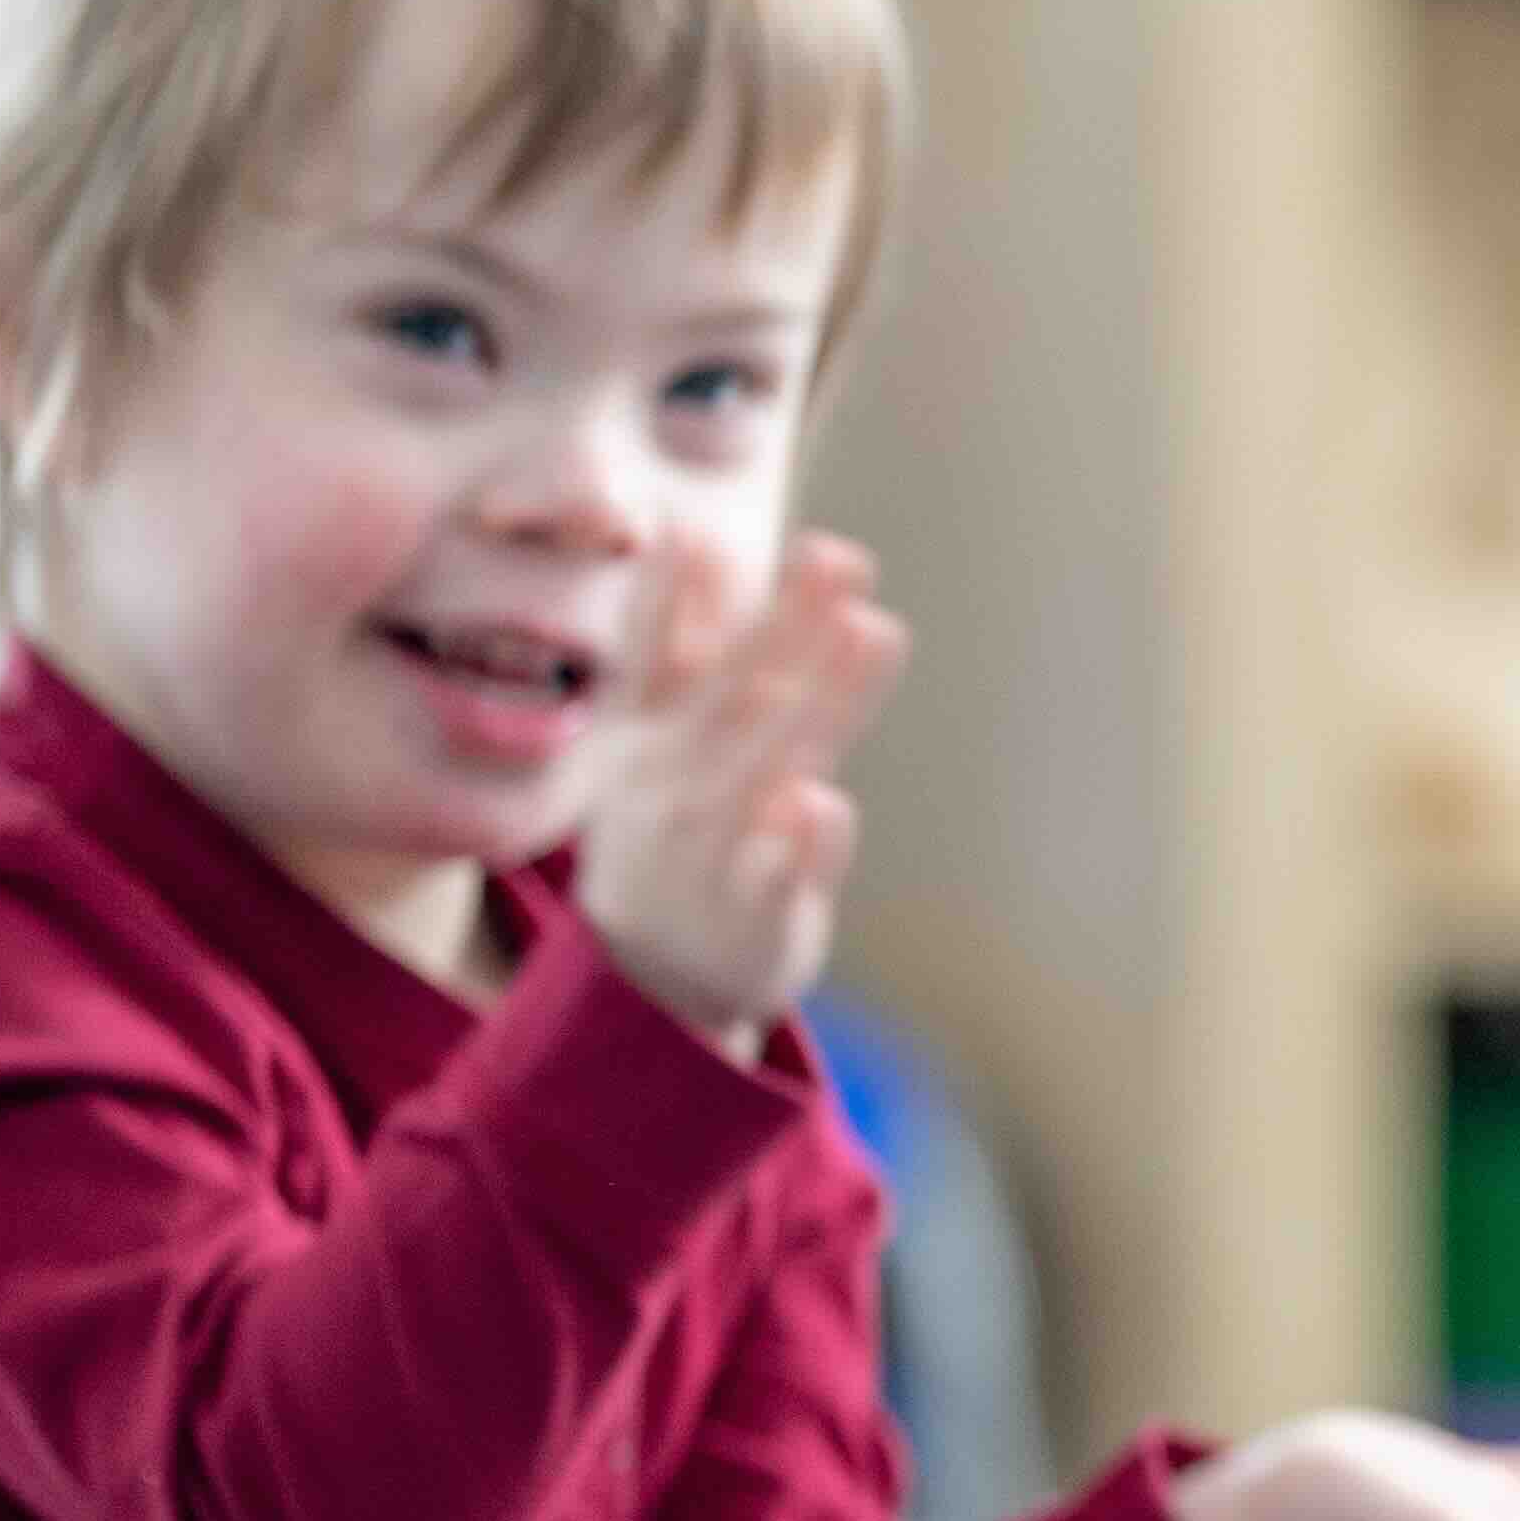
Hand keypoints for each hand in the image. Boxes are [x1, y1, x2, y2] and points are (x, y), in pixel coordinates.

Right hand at [575, 536, 905, 1049]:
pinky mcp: (755, 921)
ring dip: (816, 704)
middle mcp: (674, 793)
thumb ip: (685, 652)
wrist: (654, 987)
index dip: (674, 603)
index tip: (696, 533)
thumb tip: (694, 539)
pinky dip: (798, 847)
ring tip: (872, 631)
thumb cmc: (679, 834)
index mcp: (647, 747)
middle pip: (736, 700)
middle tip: (839, 556)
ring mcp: (710, 858)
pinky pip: (776, 881)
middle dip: (786, 627)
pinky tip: (822, 805)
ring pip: (765, 775)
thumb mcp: (665, 747)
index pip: (658, 664)